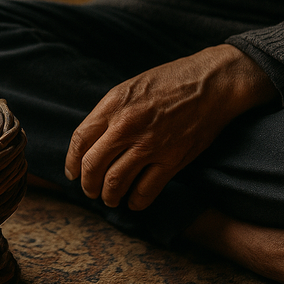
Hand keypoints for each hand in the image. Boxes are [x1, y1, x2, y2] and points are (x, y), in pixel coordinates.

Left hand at [64, 44, 277, 210]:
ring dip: (109, 196)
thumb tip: (93, 141)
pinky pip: (146, 191)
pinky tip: (134, 201)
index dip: (72, 161)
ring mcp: (149, 145)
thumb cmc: (171, 81)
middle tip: (90, 191)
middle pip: (93, 165)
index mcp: (114, 104)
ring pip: (115, 182)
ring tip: (110, 198)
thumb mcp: (131, 87)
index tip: (73, 173)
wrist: (212, 83)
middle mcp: (127, 126)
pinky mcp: (172, 160)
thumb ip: (110, 112)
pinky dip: (136, 201)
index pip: (80, 139)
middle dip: (88, 184)